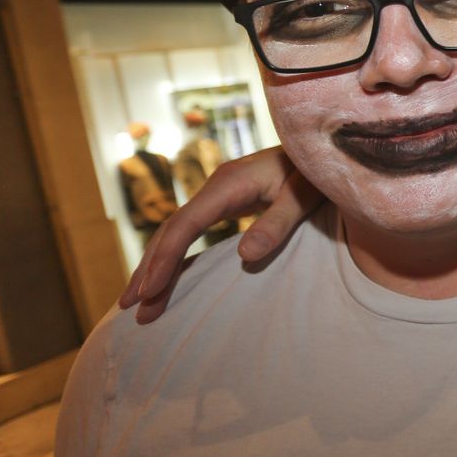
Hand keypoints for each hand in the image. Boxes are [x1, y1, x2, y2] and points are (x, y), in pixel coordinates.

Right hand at [119, 147, 318, 322]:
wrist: (326, 149)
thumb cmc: (317, 173)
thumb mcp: (303, 197)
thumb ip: (277, 223)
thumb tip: (244, 257)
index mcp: (229, 183)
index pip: (185, 224)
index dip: (165, 258)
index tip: (149, 290)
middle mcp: (216, 187)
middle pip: (171, 230)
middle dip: (149, 268)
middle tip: (130, 307)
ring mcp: (219, 194)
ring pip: (177, 232)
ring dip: (156, 265)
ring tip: (137, 302)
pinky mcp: (227, 203)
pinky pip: (192, 232)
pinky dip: (175, 256)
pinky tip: (167, 278)